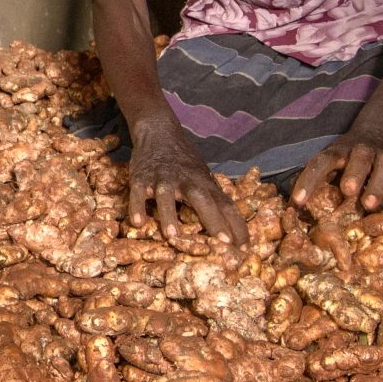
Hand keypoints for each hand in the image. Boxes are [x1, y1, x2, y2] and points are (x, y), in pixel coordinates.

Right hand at [126, 126, 249, 247]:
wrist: (158, 133)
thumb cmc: (184, 162)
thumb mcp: (202, 177)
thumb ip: (213, 199)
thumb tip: (229, 229)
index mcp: (204, 184)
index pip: (226, 205)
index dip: (236, 226)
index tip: (245, 249)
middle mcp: (186, 181)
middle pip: (203, 200)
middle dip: (214, 221)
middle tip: (223, 242)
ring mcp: (163, 179)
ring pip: (167, 196)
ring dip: (170, 215)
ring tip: (173, 236)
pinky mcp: (141, 178)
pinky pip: (138, 193)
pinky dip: (137, 207)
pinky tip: (138, 223)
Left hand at [290, 126, 382, 213]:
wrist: (379, 131)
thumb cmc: (347, 157)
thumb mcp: (330, 161)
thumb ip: (316, 179)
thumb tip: (293, 206)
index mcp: (338, 151)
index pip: (321, 162)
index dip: (308, 180)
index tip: (297, 202)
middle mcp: (361, 150)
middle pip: (360, 157)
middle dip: (354, 174)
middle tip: (348, 191)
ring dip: (378, 185)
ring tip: (370, 204)